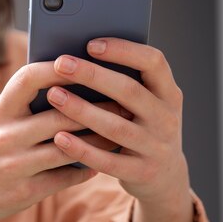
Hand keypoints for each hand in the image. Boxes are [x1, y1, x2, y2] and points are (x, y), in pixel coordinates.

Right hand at [0, 62, 124, 221]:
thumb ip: (22, 107)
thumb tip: (69, 87)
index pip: (28, 79)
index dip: (57, 68)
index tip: (82, 61)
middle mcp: (4, 136)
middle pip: (60, 115)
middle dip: (96, 107)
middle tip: (123, 102)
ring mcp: (14, 166)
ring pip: (69, 148)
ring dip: (99, 140)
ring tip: (120, 132)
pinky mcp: (24, 193)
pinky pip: (64, 178)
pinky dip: (85, 168)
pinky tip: (100, 162)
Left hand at [46, 38, 189, 205]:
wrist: (165, 177)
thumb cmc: (143, 127)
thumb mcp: (147, 104)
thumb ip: (126, 83)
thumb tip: (79, 56)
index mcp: (169, 93)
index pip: (154, 62)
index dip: (124, 50)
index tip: (91, 44)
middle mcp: (167, 118)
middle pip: (129, 91)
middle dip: (92, 75)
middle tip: (60, 64)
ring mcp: (156, 147)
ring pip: (115, 126)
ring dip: (81, 110)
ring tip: (53, 95)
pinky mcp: (141, 172)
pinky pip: (107, 160)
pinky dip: (82, 148)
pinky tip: (59, 138)